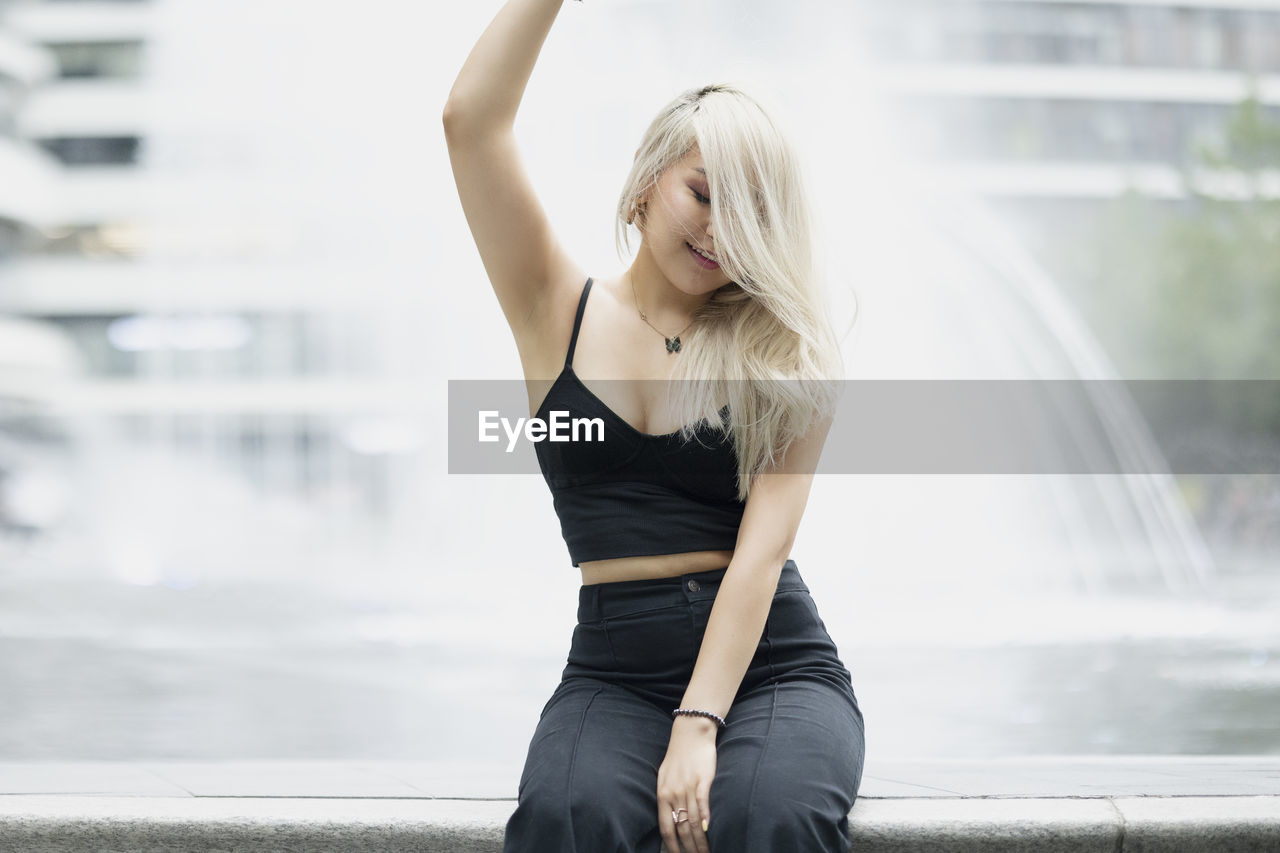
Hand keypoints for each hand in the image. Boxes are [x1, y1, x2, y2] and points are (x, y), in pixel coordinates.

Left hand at [657, 715, 717, 852]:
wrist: (691, 733)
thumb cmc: (678, 756)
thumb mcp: (665, 777)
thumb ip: (667, 798)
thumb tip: (671, 818)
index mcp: (663, 795)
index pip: (666, 828)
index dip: (673, 847)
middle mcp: (674, 793)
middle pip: (681, 829)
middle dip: (690, 848)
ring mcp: (688, 787)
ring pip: (693, 820)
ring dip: (701, 840)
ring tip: (707, 852)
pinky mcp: (702, 780)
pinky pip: (702, 802)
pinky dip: (705, 817)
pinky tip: (708, 829)